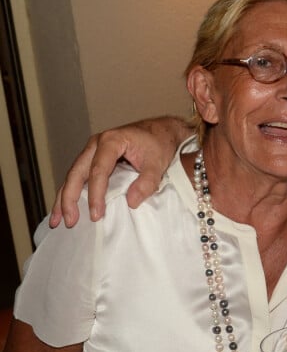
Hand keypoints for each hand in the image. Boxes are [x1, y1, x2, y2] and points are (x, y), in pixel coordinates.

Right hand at [50, 117, 190, 227]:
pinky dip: (72, 192)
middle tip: (69, 221)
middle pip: (77, 172)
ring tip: (58, 220)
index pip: (98, 170)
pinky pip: (79, 175)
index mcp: (111, 140)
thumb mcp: (158, 163)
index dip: (96, 194)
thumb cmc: (160, 144)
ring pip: (73, 175)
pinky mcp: (95, 158)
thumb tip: (131, 202)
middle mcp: (97, 143)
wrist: (162, 130)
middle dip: (70, 198)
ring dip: (65, 197)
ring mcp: (93, 150)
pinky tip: (65, 208)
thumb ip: (148, 181)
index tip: (96, 215)